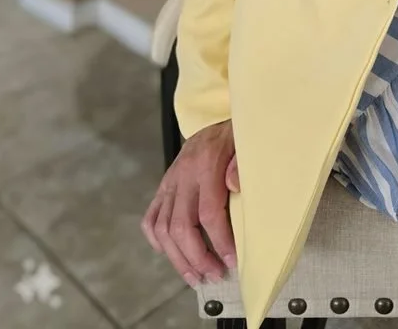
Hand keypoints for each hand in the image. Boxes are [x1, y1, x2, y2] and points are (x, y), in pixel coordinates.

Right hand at [141, 119, 237, 285]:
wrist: (215, 119)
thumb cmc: (236, 136)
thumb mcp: (247, 142)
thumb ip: (242, 163)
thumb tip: (234, 186)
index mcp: (206, 165)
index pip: (208, 213)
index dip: (220, 241)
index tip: (232, 261)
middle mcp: (182, 176)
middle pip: (181, 227)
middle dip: (197, 258)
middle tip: (214, 276)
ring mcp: (169, 182)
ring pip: (163, 229)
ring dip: (178, 259)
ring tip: (196, 277)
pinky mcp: (163, 187)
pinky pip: (151, 219)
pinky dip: (158, 241)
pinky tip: (173, 254)